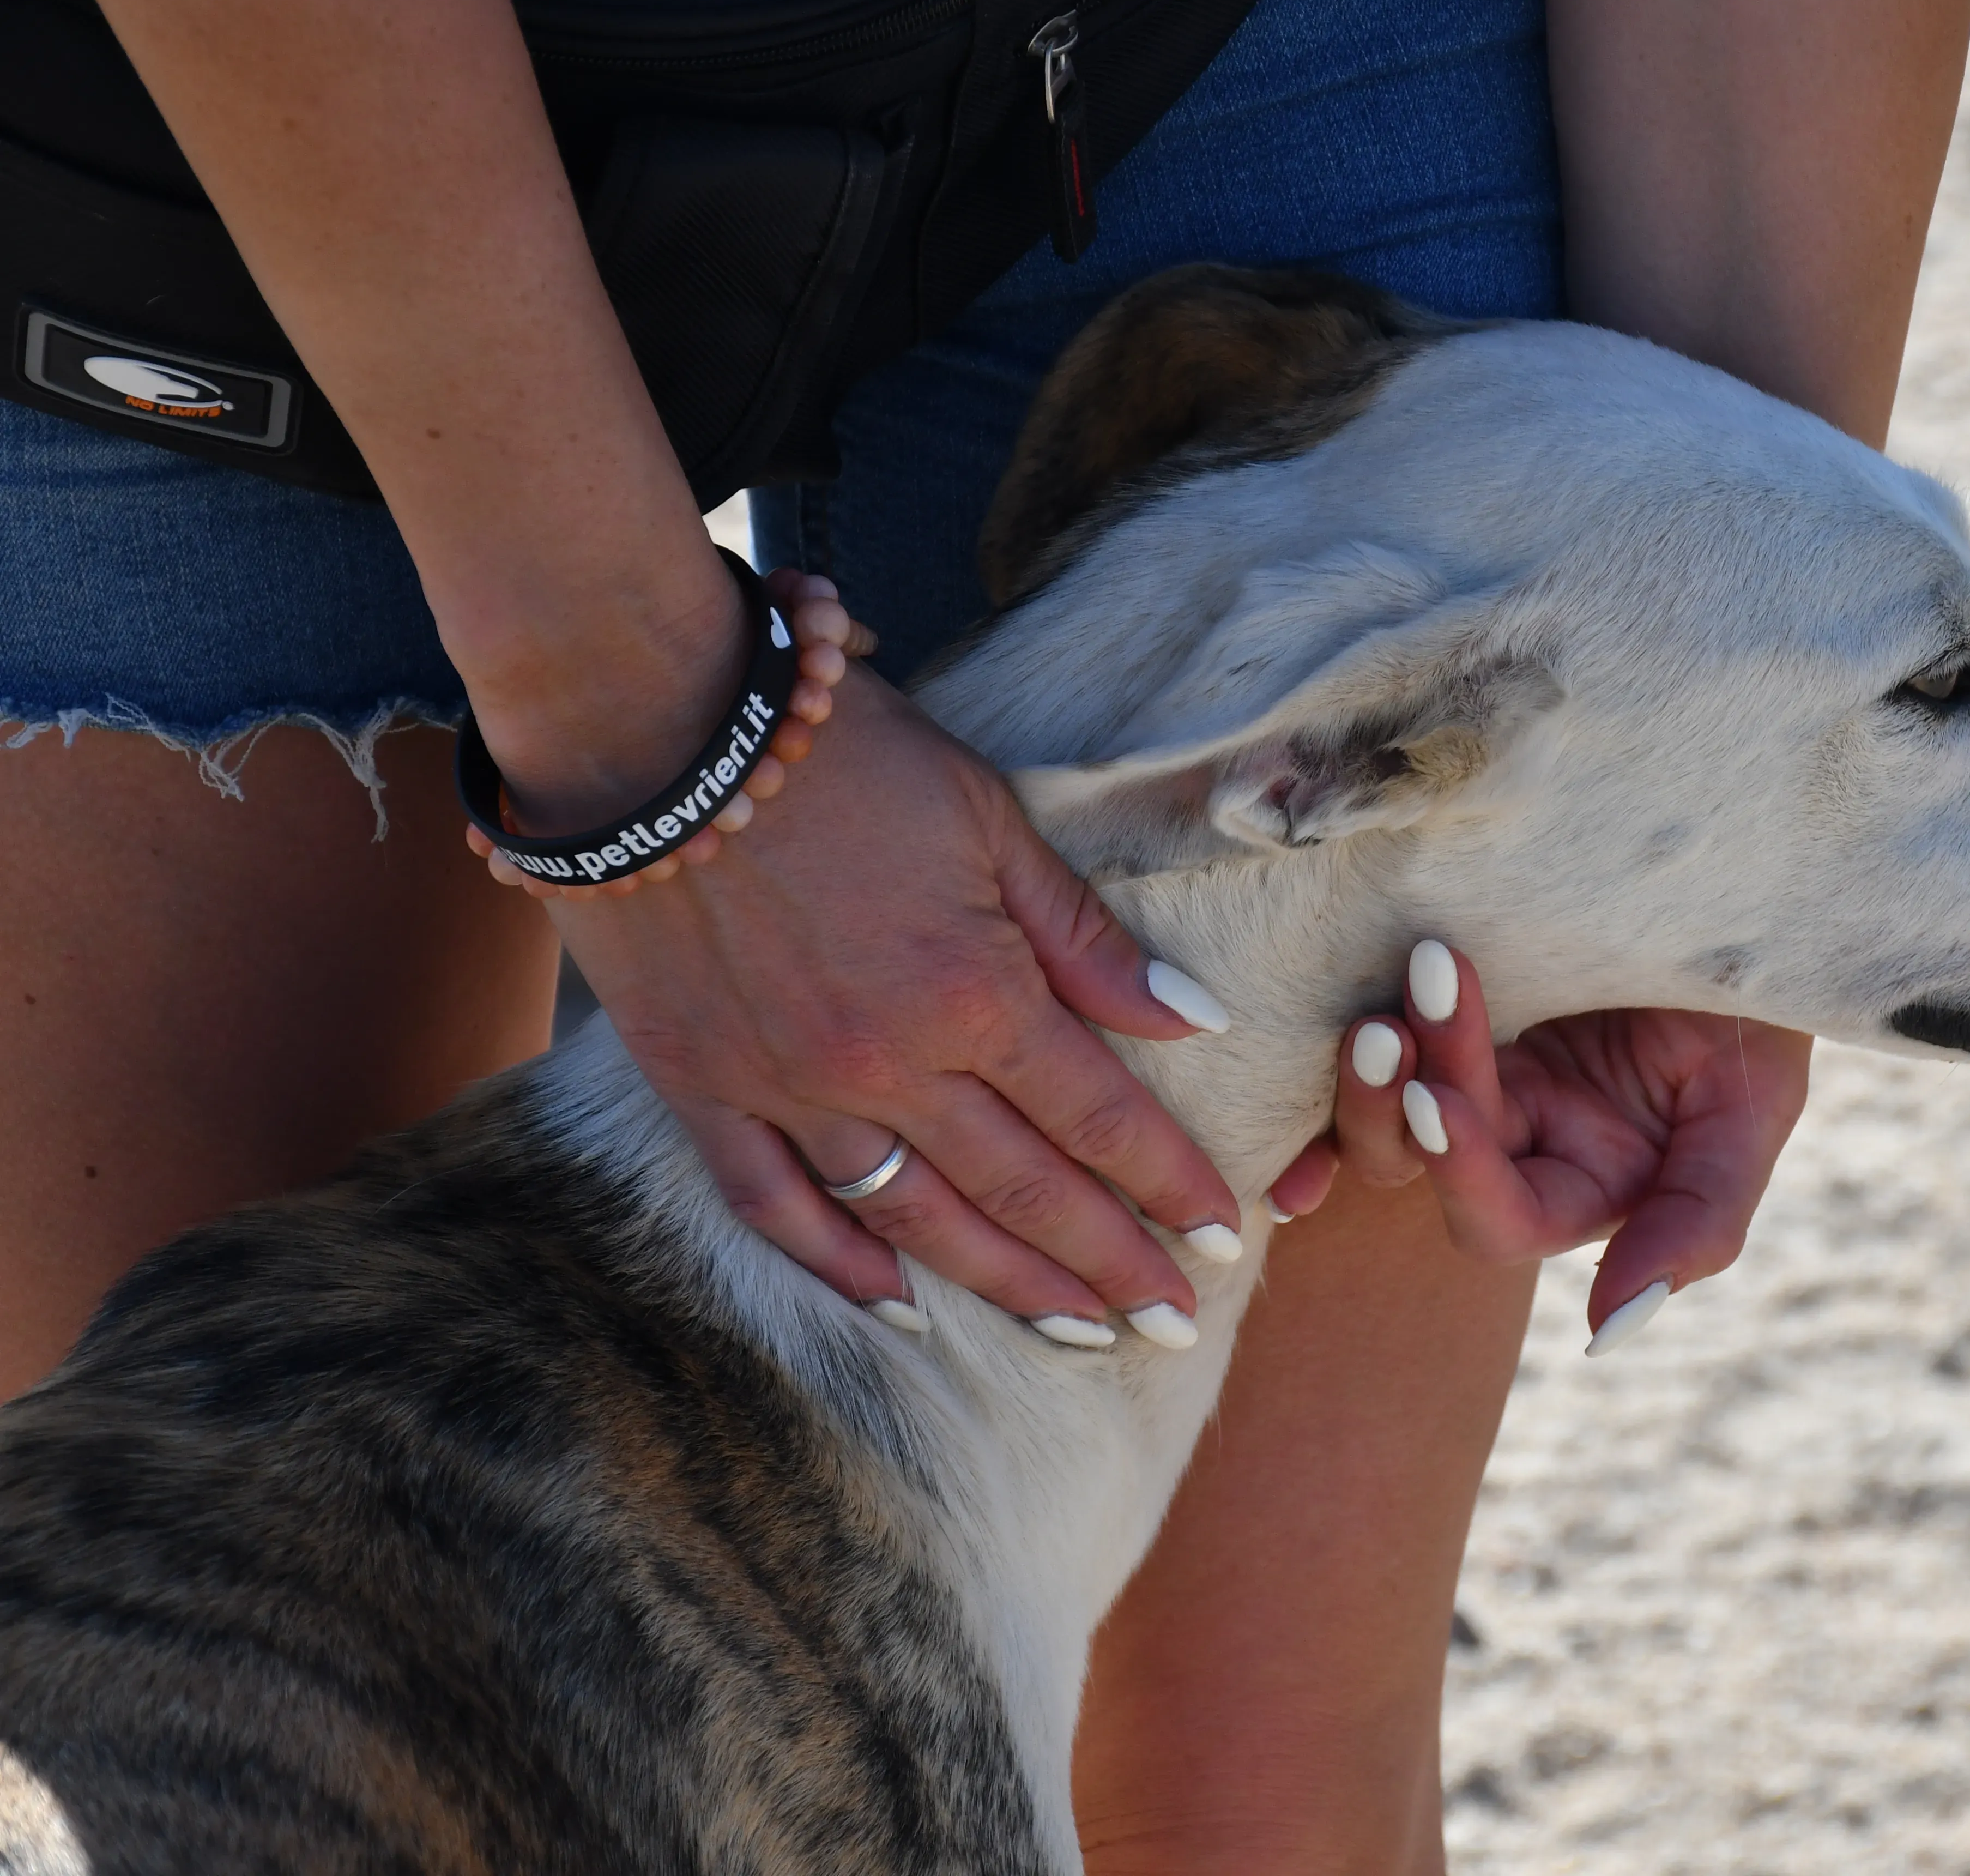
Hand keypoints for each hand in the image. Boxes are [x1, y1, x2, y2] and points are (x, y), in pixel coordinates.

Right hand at [545, 652, 1242, 1343]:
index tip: (1222, 1239)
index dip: (1169, 1184)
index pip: (1100, 1117)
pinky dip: (838, 1266)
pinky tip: (898, 1308)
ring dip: (1004, 1285)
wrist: (655, 727)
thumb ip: (1084, 937)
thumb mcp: (989, 818)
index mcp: (974, 991)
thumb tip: (1190, 1020)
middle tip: (1173, 1326)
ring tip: (1077, 1334)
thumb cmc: (839, 751)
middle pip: (1024, 1190)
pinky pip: (775, 1206)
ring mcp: (789, 1086)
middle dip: (1110, 1265)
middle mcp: (890, 1062)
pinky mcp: (701, 1088)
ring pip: (916, 1219)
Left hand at [1275, 942, 1812, 1350]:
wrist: (1740, 882)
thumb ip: (1697, 1221)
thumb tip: (1607, 1331)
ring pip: (1377, 1107)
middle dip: (1397, 1103)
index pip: (1501, 1222)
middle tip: (1402, 1016)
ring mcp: (1473, 1064)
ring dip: (1367, 1066)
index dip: (1462, 1177)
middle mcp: (1518, 1137)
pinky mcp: (1437, 997)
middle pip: (1418, 1163)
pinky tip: (1338, 996)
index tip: (1439, 1100)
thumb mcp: (1750, 1108)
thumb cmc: (1761, 1004)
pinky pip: (1368, 1035)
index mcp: (1587, 1181)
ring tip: (1398, 981)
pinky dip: (1335, 1037)